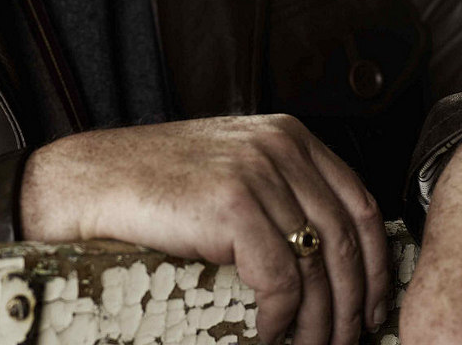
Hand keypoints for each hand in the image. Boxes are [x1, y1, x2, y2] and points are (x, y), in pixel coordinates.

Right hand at [19, 115, 389, 344]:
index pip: (360, 205)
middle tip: (347, 343)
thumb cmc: (150, 189)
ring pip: (319, 266)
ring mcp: (258, 171)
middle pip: (348, 239)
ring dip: (321, 322)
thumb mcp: (230, 175)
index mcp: (289, 137)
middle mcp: (281, 146)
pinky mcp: (233, 204)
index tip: (373, 308)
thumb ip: (279, 199)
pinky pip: (281, 279)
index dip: (377, 265)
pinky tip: (269, 337)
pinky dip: (282, 319)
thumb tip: (327, 261)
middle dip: (354, 304)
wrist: (84, 184)